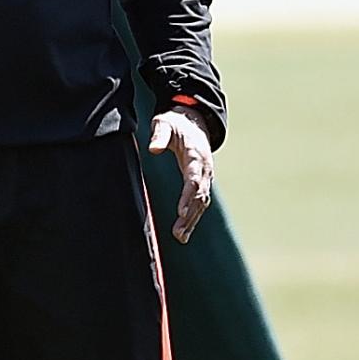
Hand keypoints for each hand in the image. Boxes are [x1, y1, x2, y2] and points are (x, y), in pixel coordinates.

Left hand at [148, 106, 214, 243]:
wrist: (193, 122)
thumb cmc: (176, 123)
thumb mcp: (165, 123)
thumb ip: (160, 135)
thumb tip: (153, 150)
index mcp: (197, 156)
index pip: (194, 179)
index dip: (189, 197)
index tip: (181, 212)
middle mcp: (205, 170)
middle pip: (200, 196)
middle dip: (190, 216)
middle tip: (178, 233)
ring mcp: (205, 177)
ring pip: (201, 203)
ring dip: (192, 221)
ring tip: (180, 238)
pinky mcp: (201, 183)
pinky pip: (199, 203)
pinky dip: (193, 218)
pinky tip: (184, 233)